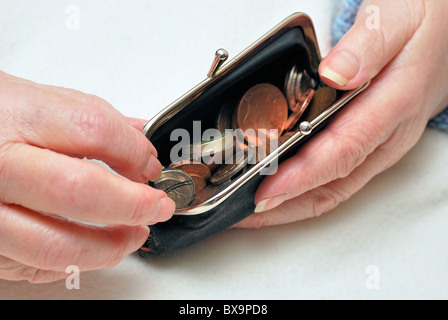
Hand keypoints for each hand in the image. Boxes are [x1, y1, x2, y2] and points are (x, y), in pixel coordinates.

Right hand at [0, 71, 174, 281]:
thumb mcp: (34, 98)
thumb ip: (89, 116)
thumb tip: (140, 137)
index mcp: (15, 118)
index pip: (94, 130)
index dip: (134, 151)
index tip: (150, 165)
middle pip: (79, 193)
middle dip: (133, 205)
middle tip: (158, 207)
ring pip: (55, 247)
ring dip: (109, 247)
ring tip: (133, 235)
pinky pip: (30, 268)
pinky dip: (72, 264)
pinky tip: (89, 248)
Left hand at [236, 0, 447, 227]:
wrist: (445, 32)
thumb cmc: (424, 23)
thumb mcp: (397, 19)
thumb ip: (367, 45)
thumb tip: (337, 73)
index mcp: (394, 105)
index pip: (341, 152)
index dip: (300, 177)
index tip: (265, 192)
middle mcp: (386, 136)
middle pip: (332, 184)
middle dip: (285, 205)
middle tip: (242, 213)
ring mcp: (378, 145)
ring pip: (332, 188)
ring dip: (291, 205)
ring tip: (249, 208)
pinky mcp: (369, 145)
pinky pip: (335, 177)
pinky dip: (303, 189)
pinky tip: (278, 188)